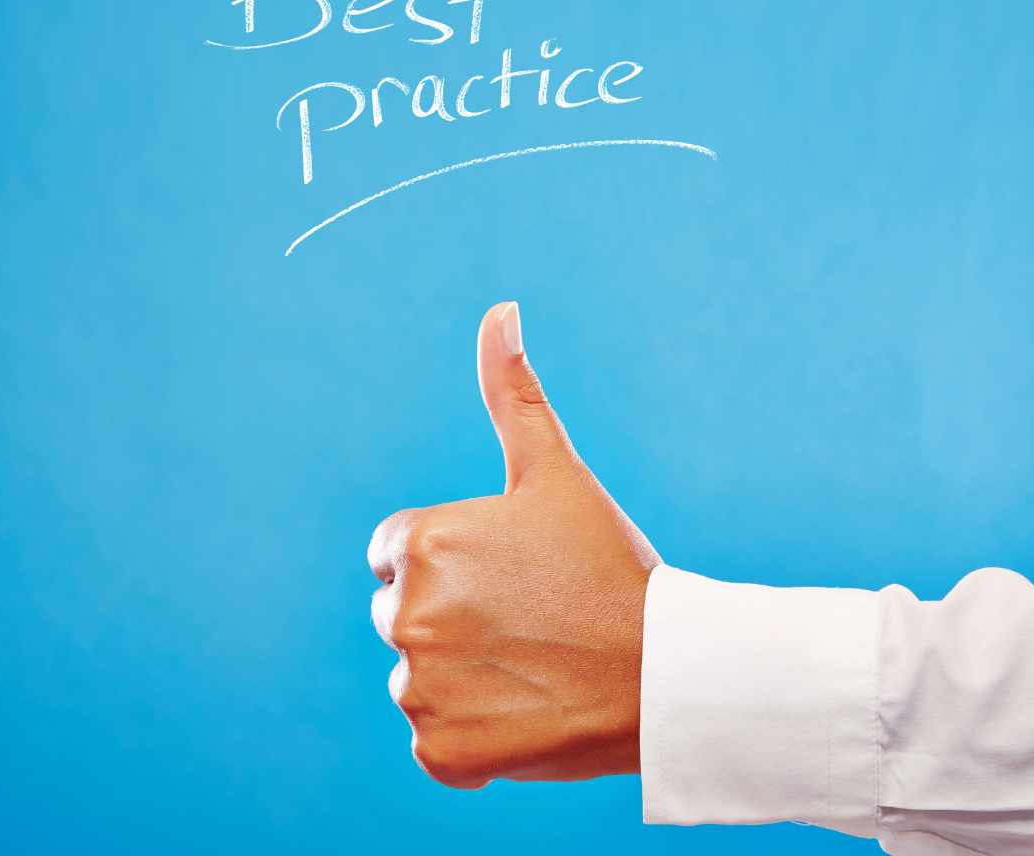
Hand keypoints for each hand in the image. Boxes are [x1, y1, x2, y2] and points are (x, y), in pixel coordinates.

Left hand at [368, 302, 660, 788]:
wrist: (666, 671)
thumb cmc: (609, 563)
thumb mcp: (556, 471)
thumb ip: (513, 392)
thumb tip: (500, 308)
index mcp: (422, 543)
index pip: (396, 553)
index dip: (453, 561)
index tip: (505, 572)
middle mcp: (408, 616)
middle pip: (401, 615)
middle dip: (450, 615)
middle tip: (526, 617)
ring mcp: (423, 690)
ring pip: (418, 678)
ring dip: (461, 675)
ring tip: (531, 662)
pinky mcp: (444, 753)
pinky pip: (438, 741)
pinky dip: (472, 733)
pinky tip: (527, 710)